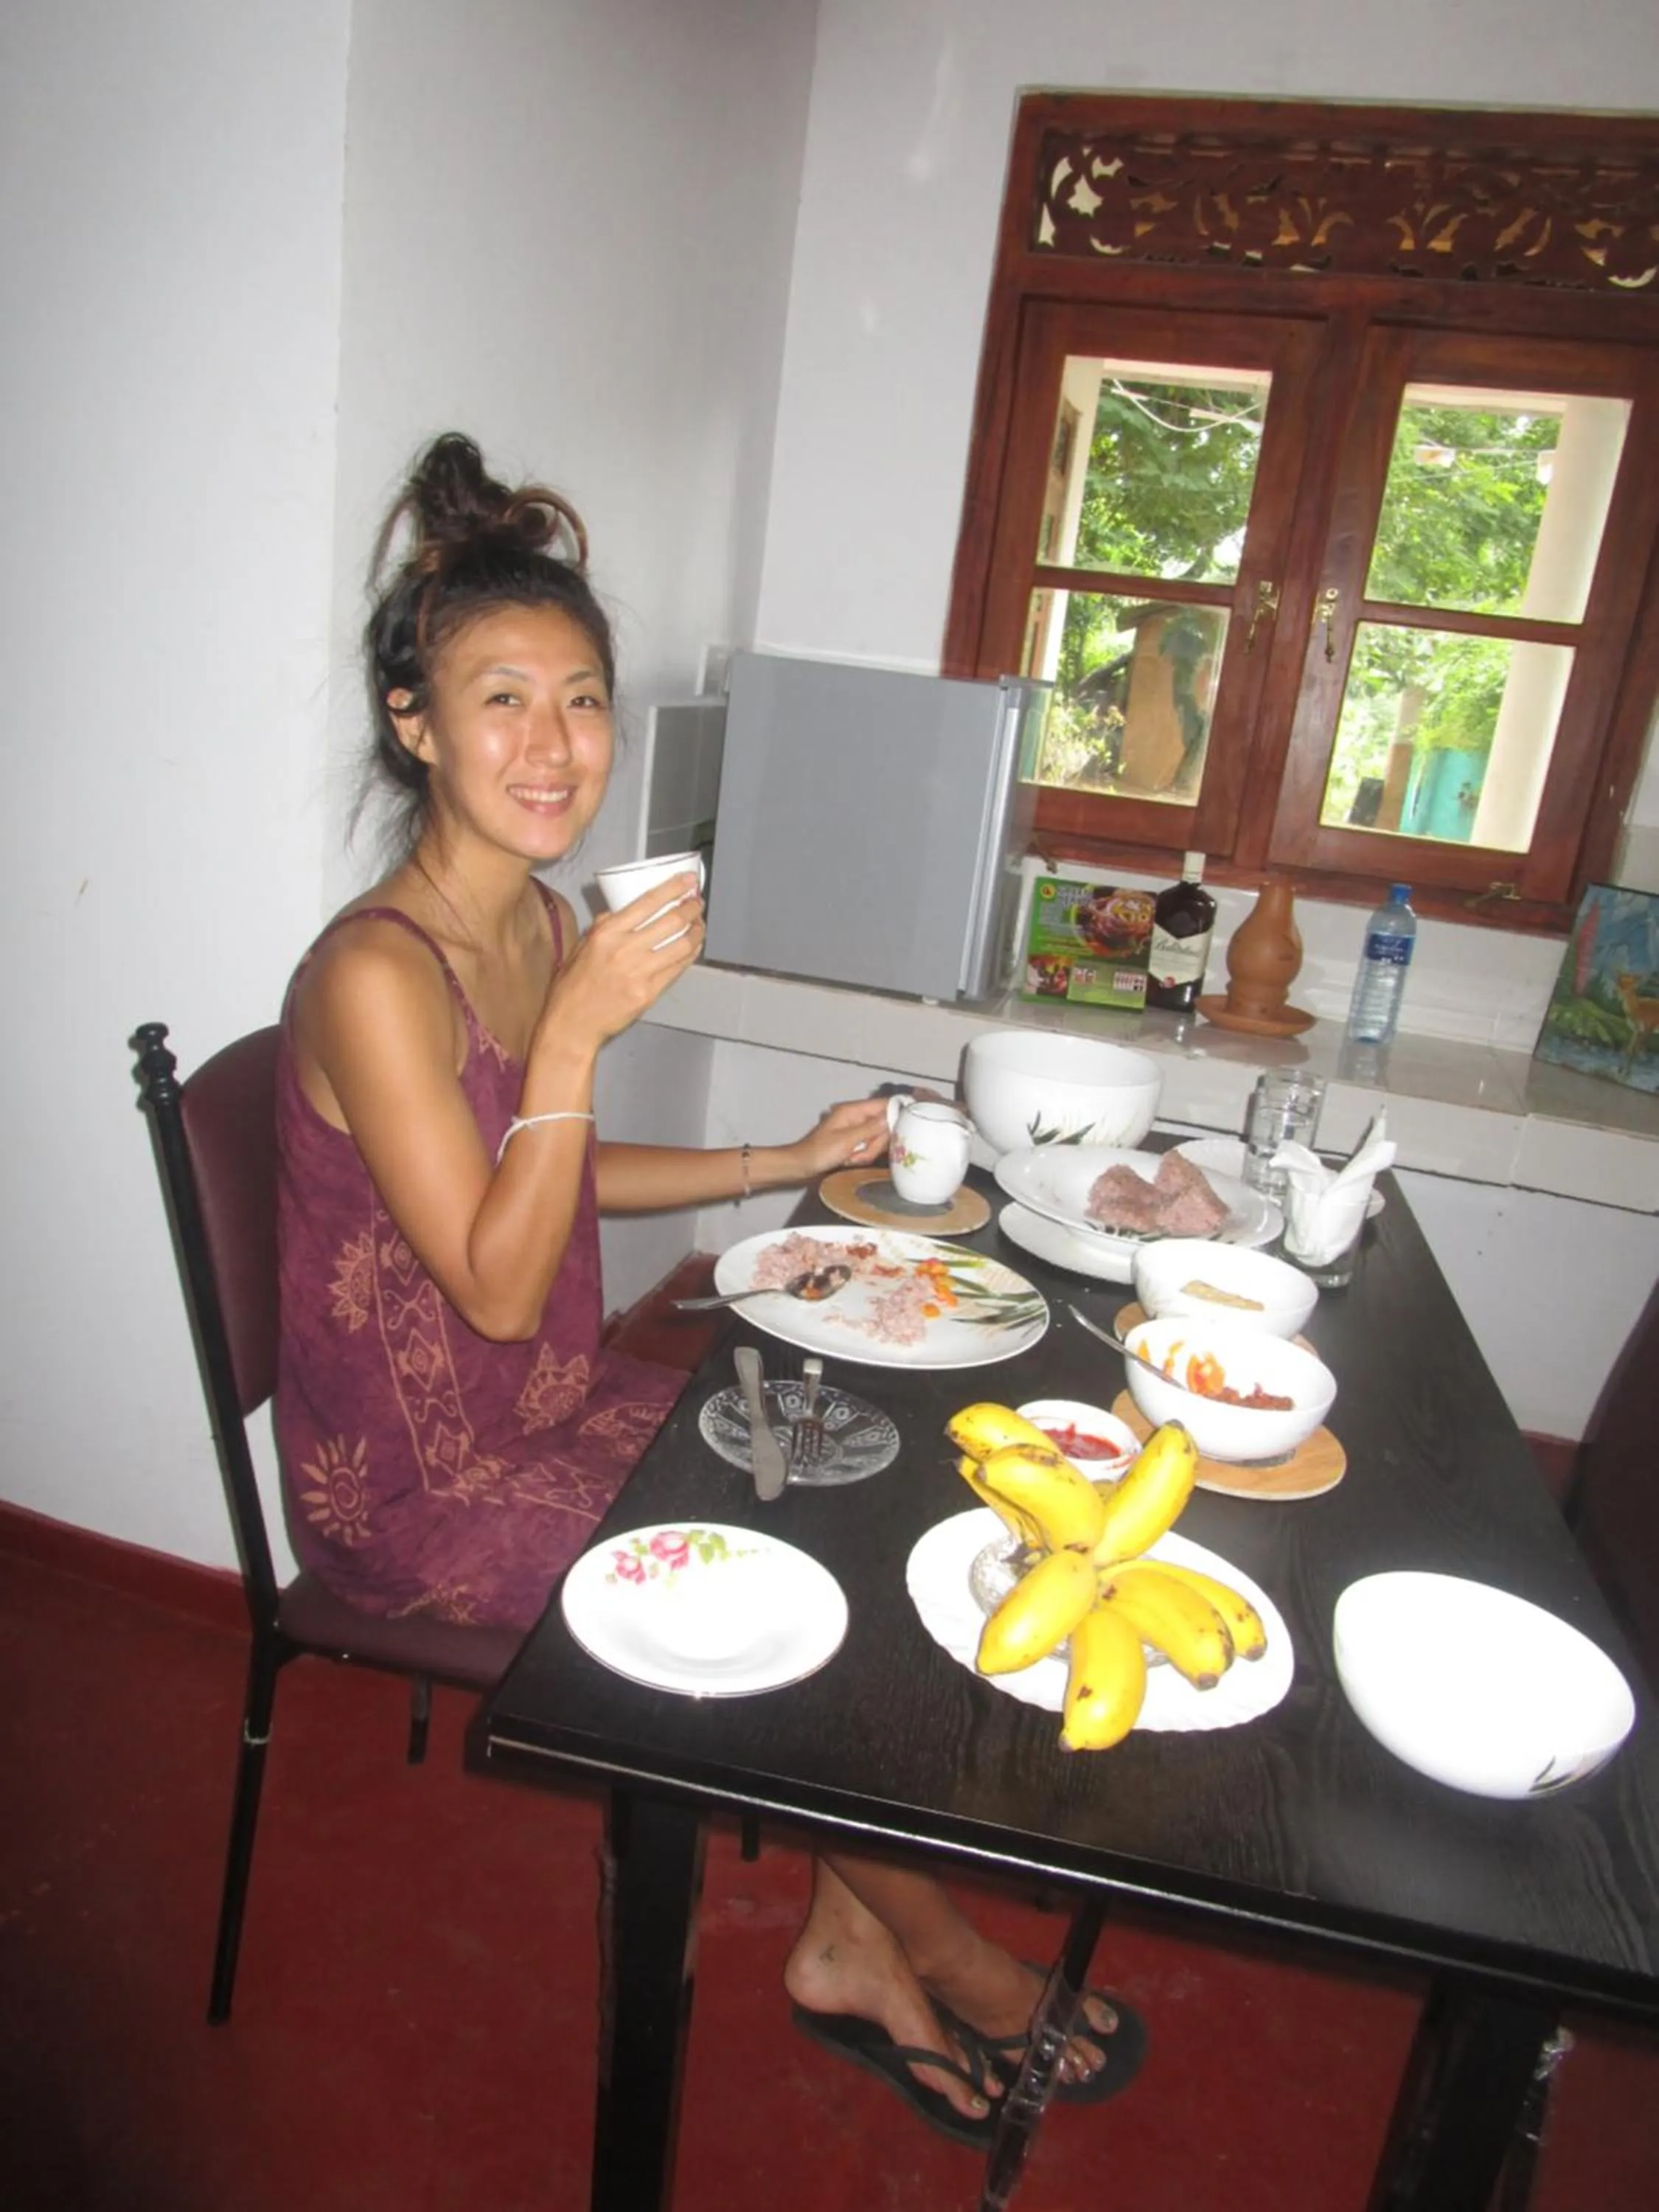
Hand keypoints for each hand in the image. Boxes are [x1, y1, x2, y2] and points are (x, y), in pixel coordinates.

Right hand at [539, 874, 703, 1053]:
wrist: (573, 1023)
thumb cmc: (573, 986)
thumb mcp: (582, 946)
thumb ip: (603, 926)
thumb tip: (621, 911)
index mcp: (606, 933)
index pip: (647, 902)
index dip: (673, 888)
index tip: (688, 880)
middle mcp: (625, 950)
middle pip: (671, 921)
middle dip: (691, 908)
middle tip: (697, 902)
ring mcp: (639, 973)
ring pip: (680, 945)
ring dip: (696, 931)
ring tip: (699, 925)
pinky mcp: (649, 993)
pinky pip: (677, 969)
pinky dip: (690, 955)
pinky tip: (693, 947)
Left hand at [786, 1096, 892, 1181]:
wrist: (802, 1165)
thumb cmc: (821, 1151)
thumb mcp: (847, 1140)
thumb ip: (871, 1128)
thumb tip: (891, 1117)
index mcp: (853, 1110)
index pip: (884, 1104)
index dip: (896, 1113)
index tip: (906, 1127)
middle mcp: (857, 1117)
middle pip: (883, 1125)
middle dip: (876, 1143)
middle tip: (861, 1152)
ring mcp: (856, 1129)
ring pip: (877, 1139)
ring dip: (868, 1152)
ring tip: (851, 1158)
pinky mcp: (855, 1141)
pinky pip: (869, 1147)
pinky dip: (862, 1155)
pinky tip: (850, 1160)